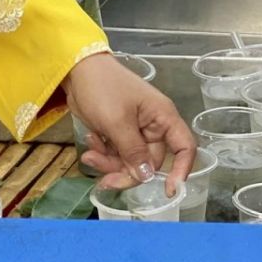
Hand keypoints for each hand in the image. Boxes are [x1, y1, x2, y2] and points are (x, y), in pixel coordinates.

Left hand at [67, 51, 196, 188]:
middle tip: (104, 179)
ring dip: (109, 163)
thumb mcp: (117, 121)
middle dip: (126, 171)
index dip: (181, 170)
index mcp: (162, 117)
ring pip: (130, 161)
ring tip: (89, 154)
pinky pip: (117, 154)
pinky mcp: (119, 133)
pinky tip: (91, 141)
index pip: (185, 147)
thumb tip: (145, 176)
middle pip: (149, 162)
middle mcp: (153, 126)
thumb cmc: (103, 87)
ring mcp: (135, 130)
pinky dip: (103, 153)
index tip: (168, 190)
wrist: (77, 70)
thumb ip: (133, 151)